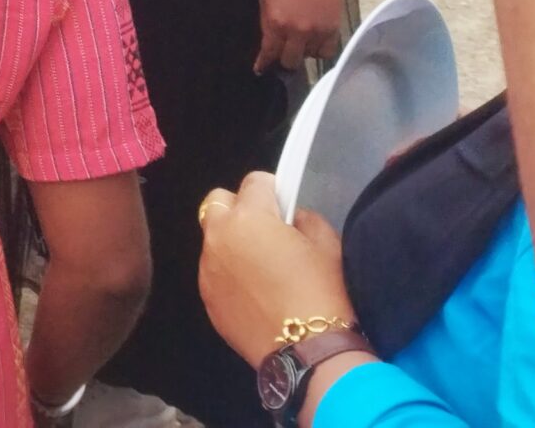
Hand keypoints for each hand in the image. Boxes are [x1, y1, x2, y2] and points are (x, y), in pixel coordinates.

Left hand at [198, 172, 354, 368]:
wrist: (308, 352)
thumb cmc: (322, 294)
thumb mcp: (328, 245)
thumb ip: (305, 219)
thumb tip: (291, 217)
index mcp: (249, 217)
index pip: (254, 181)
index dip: (272, 190)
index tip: (282, 203)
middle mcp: (220, 236)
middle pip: (219, 202)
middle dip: (240, 207)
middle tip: (265, 228)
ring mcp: (207, 267)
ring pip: (213, 238)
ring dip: (232, 241)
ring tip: (261, 265)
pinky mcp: (206, 296)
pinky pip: (213, 270)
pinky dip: (229, 271)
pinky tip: (254, 291)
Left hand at [257, 0, 344, 71]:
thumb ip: (267, 23)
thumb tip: (269, 42)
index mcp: (276, 24)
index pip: (269, 53)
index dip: (264, 63)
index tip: (260, 69)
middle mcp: (297, 32)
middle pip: (290, 61)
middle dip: (284, 60)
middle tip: (283, 54)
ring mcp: (316, 33)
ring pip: (309, 58)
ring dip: (303, 52)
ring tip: (301, 43)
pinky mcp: (333, 30)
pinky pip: (327, 52)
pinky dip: (320, 50)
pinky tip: (315, 43)